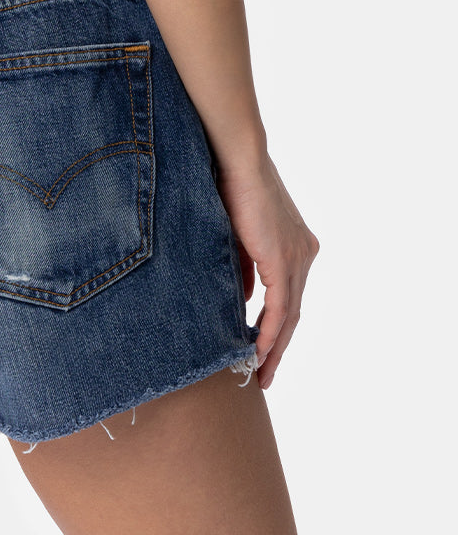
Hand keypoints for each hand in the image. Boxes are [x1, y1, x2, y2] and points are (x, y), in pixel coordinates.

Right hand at [213, 154, 319, 390]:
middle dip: (278, 347)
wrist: (236, 159)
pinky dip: (270, 332)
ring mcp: (298, 257)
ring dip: (274, 347)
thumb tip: (245, 296)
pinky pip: (281, 308)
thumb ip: (245, 267)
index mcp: (297, 246)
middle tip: (262, 374)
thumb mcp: (238, 235)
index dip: (276, 328)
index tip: (259, 350)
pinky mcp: (284, 259)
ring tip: (259, 372)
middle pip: (294, 313)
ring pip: (290, 315)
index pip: (289, 298)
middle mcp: (305, 254)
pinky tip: (258, 351)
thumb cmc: (229, 186)